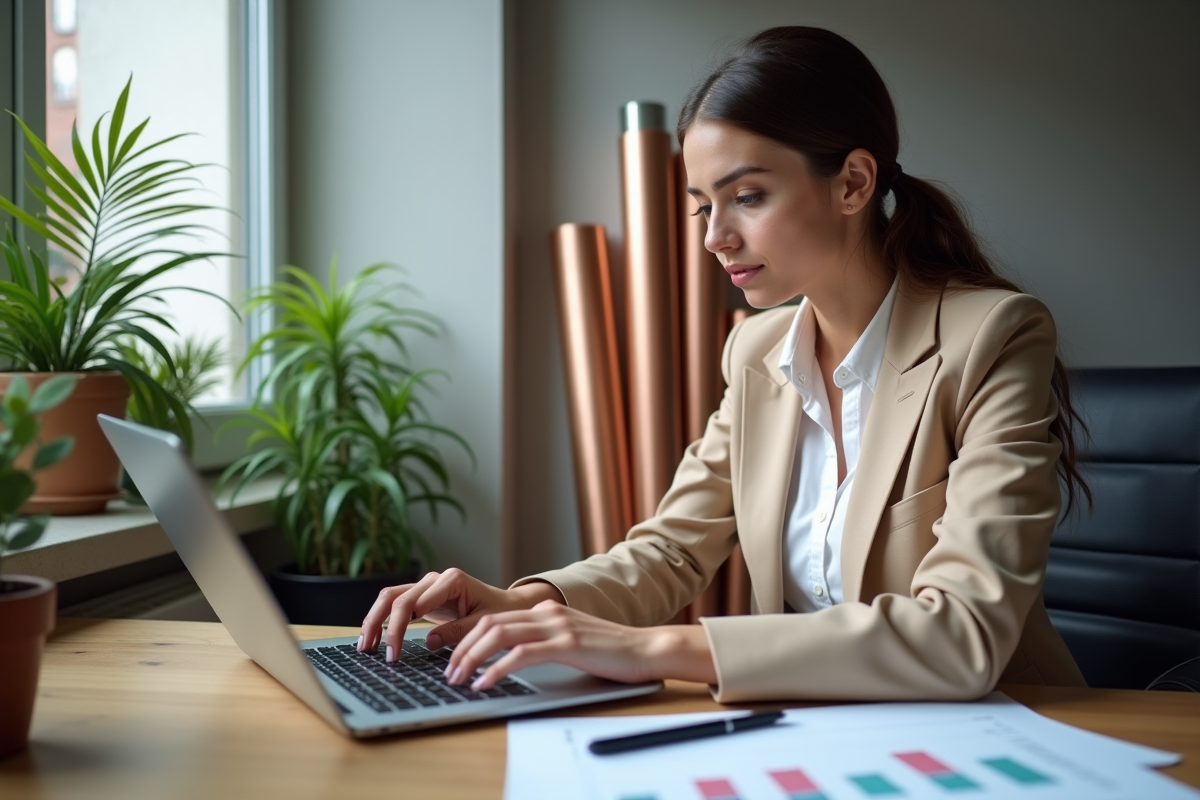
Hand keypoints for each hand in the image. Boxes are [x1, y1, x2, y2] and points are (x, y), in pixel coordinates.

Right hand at [358, 568, 563, 661]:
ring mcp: (427, 586)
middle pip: (394, 596)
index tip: (394, 655)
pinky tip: (375, 638)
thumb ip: (458, 632)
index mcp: (451, 580)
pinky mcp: (424, 597)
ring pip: (390, 597)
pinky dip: (384, 620)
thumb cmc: (500, 612)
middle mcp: (435, 579)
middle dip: (378, 623)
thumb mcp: (483, 624)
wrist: (508, 606)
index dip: (398, 630)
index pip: (413, 604)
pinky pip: (397, 605)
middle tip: (369, 650)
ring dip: (374, 620)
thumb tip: (430, 642)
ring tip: (364, 645)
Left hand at [443, 601, 717, 690]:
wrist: (647, 649)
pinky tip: (485, 683)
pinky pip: (522, 655)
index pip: (495, 616)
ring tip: (458, 679)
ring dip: (472, 657)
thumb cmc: (613, 651)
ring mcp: (557, 626)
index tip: (450, 653)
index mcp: (547, 609)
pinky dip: (497, 669)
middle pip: (489, 622)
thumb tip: (519, 650)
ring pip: (499, 635)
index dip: (467, 634)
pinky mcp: (567, 644)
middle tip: (446, 670)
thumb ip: (548, 637)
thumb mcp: (573, 637)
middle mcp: (548, 612)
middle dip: (461, 646)